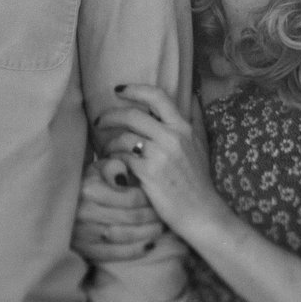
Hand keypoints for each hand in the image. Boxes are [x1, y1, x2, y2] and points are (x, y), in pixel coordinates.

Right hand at [76, 155, 164, 263]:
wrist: (60, 207)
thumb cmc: (86, 184)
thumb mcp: (96, 169)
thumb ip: (113, 166)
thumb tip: (125, 171)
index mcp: (89, 189)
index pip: (130, 198)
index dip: (148, 199)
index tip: (157, 198)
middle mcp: (85, 212)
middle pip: (131, 217)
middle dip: (152, 217)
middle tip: (163, 214)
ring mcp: (85, 234)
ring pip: (126, 236)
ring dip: (148, 233)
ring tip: (160, 228)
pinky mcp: (86, 250)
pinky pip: (117, 254)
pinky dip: (136, 250)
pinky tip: (149, 244)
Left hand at [97, 83, 224, 242]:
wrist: (201, 212)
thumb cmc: (198, 181)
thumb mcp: (200, 146)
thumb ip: (194, 121)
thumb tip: (192, 95)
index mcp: (184, 128)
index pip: (157, 97)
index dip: (134, 89)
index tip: (119, 90)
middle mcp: (172, 137)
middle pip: (133, 116)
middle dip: (110, 116)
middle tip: (99, 121)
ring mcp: (160, 155)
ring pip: (124, 138)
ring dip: (110, 143)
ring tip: (107, 150)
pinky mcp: (149, 173)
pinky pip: (122, 159)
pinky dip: (114, 160)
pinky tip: (114, 165)